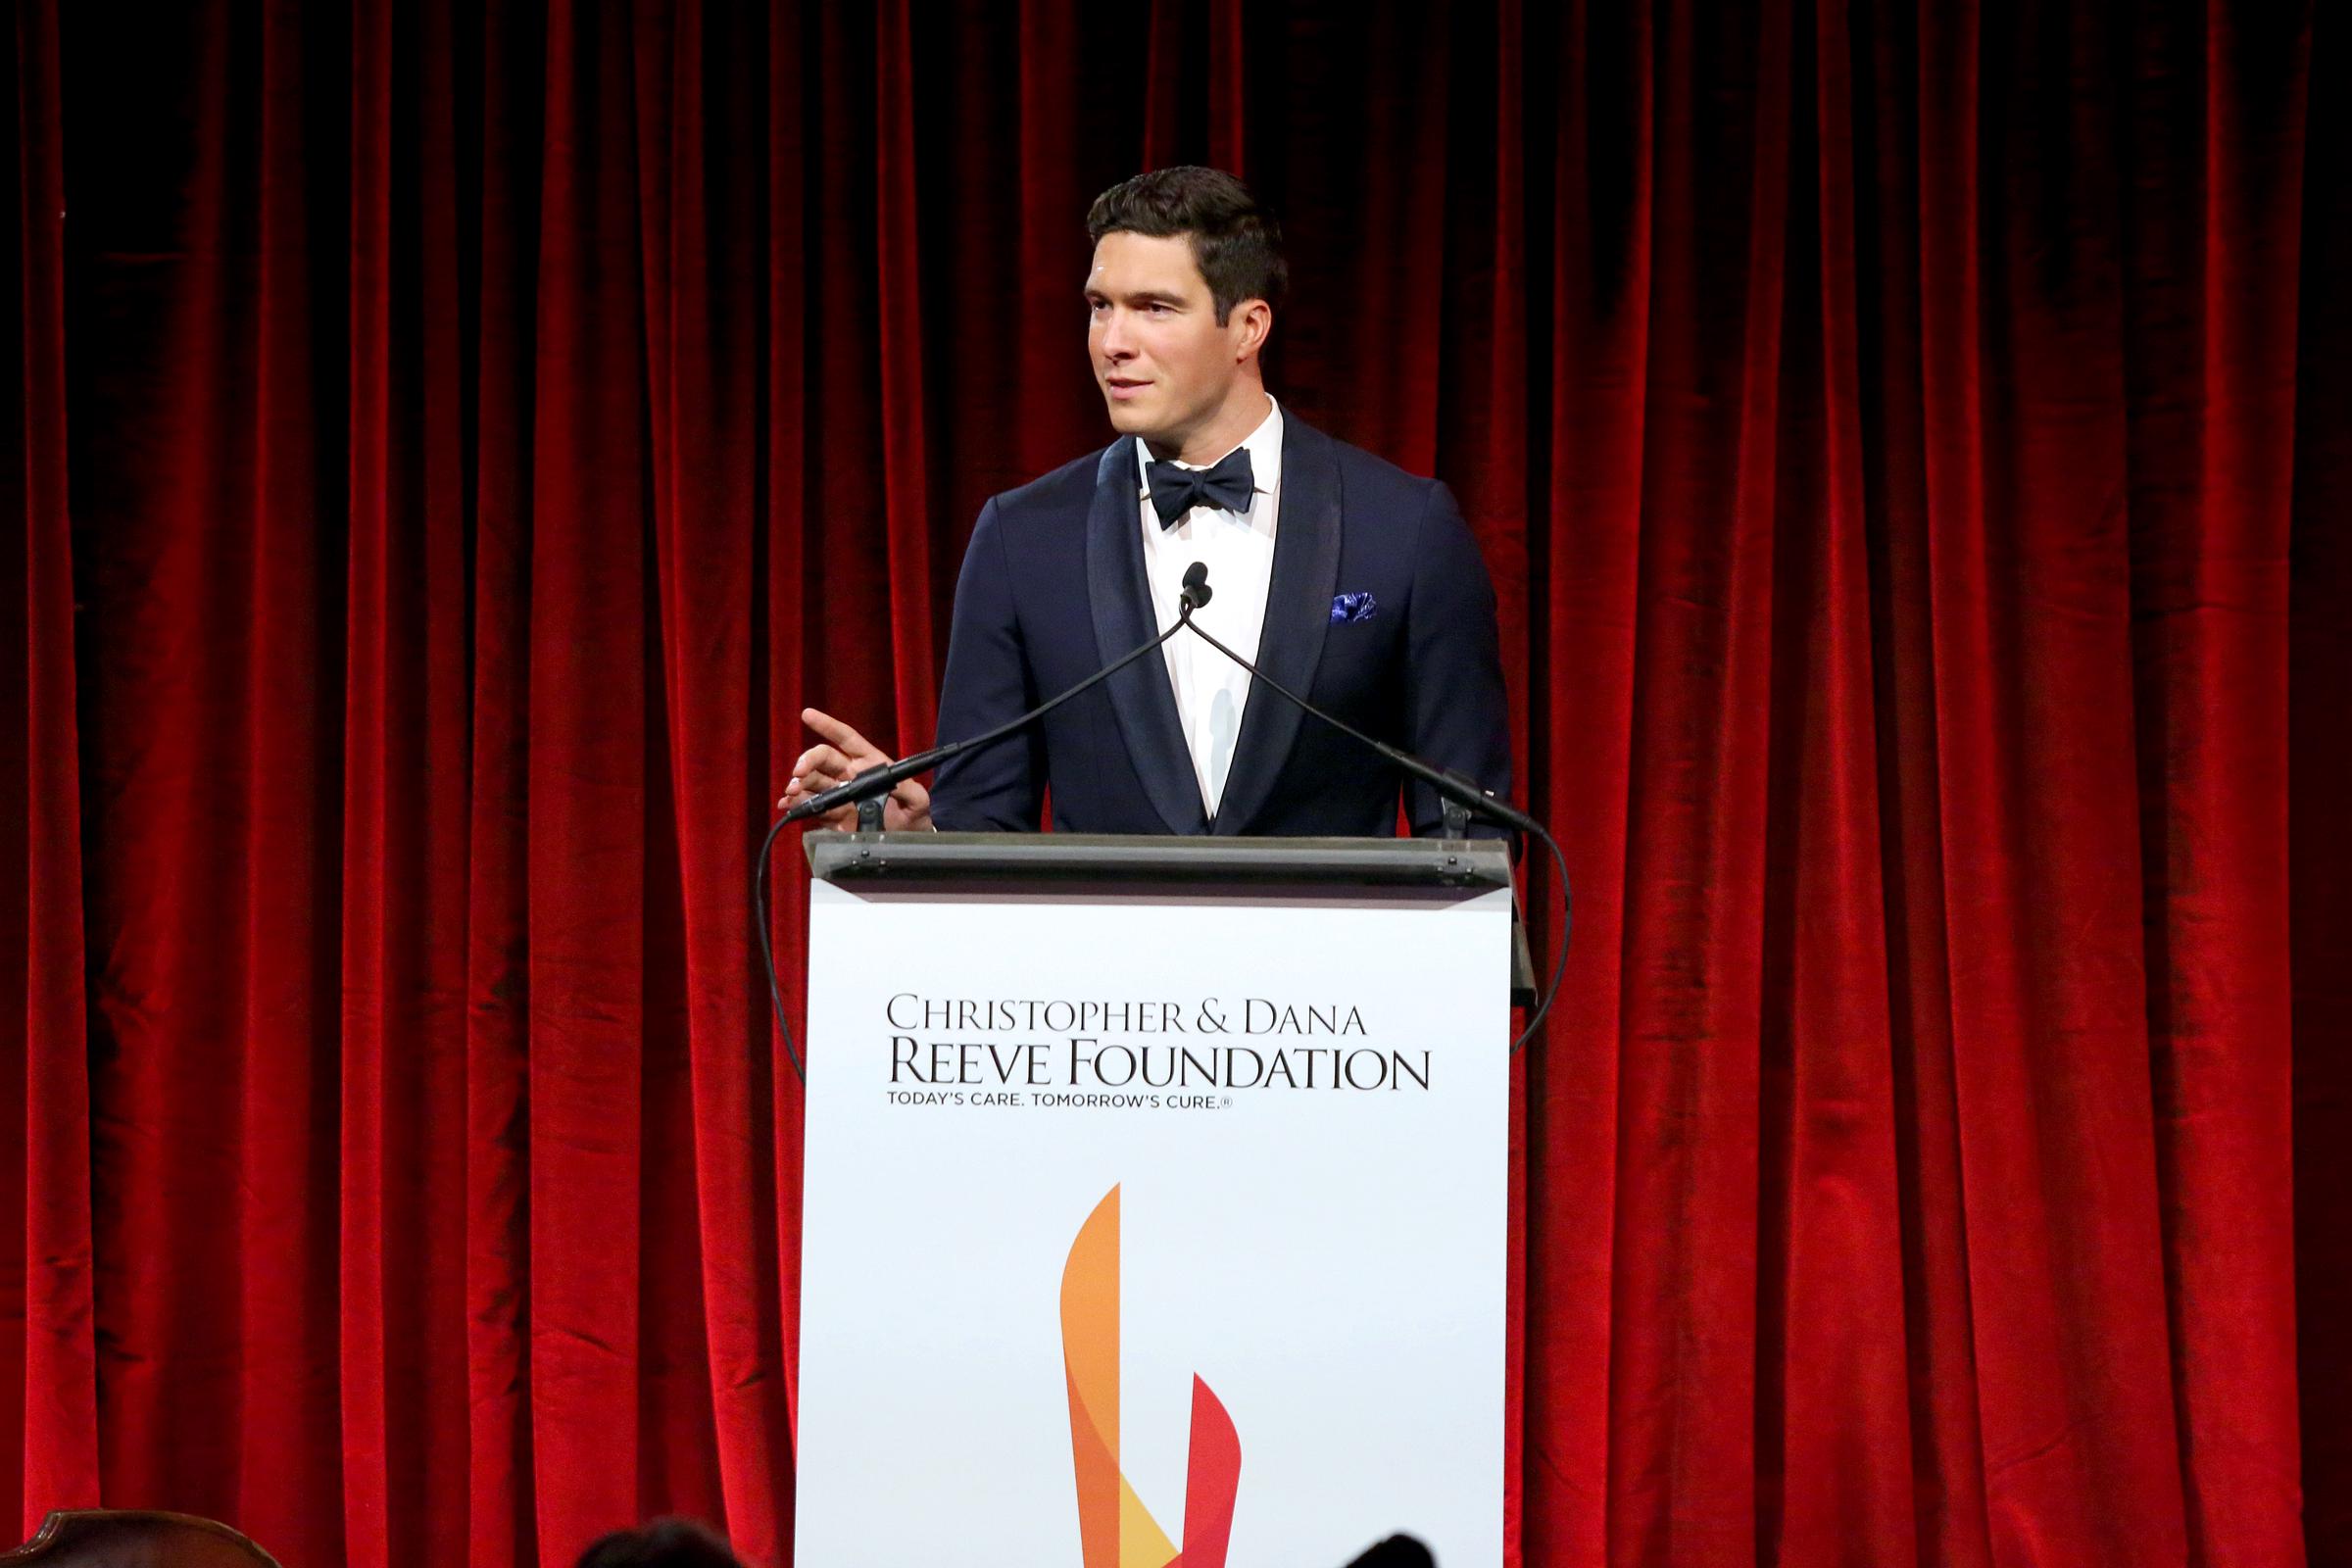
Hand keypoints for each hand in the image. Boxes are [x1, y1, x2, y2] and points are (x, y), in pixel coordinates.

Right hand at [778, 707, 934, 831]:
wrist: (906, 840)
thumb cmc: (914, 814)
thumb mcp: (918, 800)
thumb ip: (910, 791)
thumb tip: (897, 785)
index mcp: (869, 763)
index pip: (846, 738)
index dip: (828, 725)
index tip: (807, 714)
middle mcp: (850, 775)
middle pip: (823, 759)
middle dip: (807, 762)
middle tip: (798, 773)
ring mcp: (839, 795)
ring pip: (813, 782)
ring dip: (799, 784)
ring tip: (793, 791)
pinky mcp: (832, 816)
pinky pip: (811, 807)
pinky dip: (796, 805)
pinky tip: (787, 805)